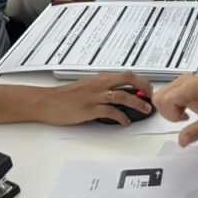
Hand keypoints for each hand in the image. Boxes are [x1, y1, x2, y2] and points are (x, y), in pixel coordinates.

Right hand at [35, 72, 153, 125]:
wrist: (46, 102)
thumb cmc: (65, 96)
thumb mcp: (87, 87)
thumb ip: (102, 88)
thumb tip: (119, 94)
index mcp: (100, 78)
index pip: (126, 75)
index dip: (140, 81)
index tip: (148, 88)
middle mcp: (99, 84)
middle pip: (128, 80)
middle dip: (143, 87)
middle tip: (151, 96)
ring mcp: (95, 96)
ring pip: (122, 96)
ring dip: (137, 103)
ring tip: (145, 109)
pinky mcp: (89, 109)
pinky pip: (110, 112)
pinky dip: (121, 117)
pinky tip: (125, 122)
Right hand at [154, 75, 197, 146]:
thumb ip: (194, 133)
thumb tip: (181, 141)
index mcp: (191, 88)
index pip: (165, 100)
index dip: (171, 114)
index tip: (185, 118)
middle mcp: (184, 80)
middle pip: (159, 97)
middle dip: (167, 112)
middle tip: (183, 117)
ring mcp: (181, 80)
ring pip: (160, 96)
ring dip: (168, 109)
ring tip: (184, 113)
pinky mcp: (181, 83)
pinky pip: (166, 95)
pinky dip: (171, 105)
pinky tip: (184, 109)